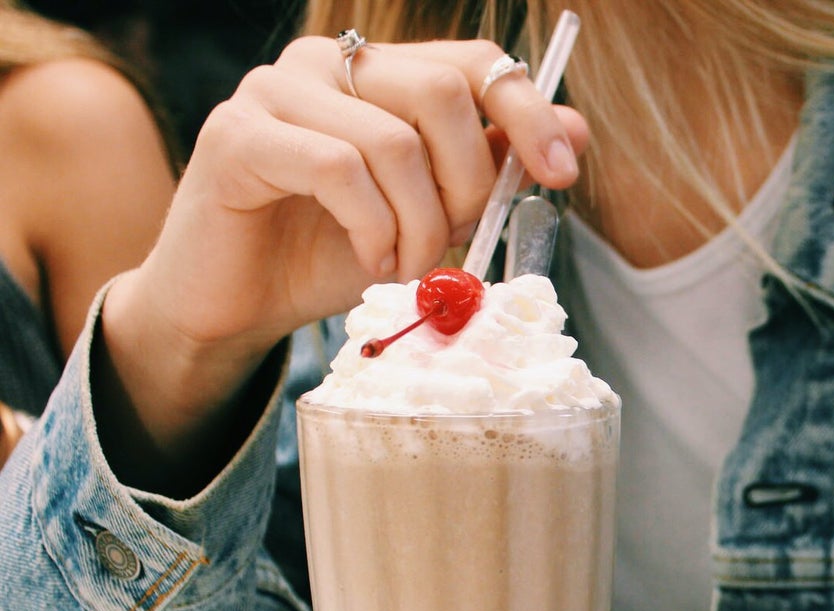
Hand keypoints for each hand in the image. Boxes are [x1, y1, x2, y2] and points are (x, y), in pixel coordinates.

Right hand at [99, 35, 588, 463]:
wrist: (238, 304)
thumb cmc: (332, 255)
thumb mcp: (432, 216)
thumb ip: (492, 170)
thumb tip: (575, 131)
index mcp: (380, 73)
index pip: (474, 61)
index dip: (527, 112)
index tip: (561, 173)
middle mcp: (327, 64)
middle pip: (441, 94)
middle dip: (468, 185)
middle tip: (452, 245)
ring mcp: (275, 90)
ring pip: (393, 141)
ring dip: (417, 225)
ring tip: (404, 267)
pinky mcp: (236, 134)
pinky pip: (337, 169)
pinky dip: (370, 228)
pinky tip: (366, 259)